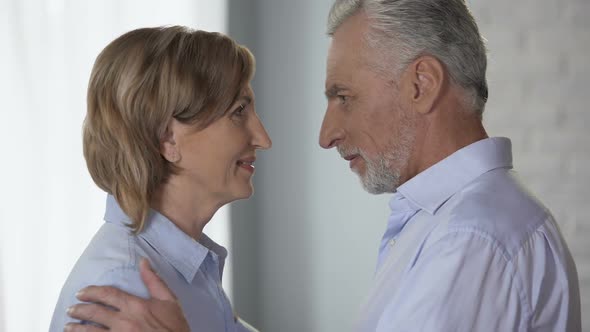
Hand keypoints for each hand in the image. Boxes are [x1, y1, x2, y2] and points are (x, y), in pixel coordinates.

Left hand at [65, 258, 189, 331]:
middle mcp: (124, 321)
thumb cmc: (175, 326)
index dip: (91, 292)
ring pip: (91, 331)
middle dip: (79, 310)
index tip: (82, 293)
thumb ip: (154, 281)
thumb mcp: (169, 301)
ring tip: (68, 326)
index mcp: (136, 306)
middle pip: (95, 313)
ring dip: (76, 328)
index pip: (107, 294)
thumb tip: (143, 262)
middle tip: (71, 309)